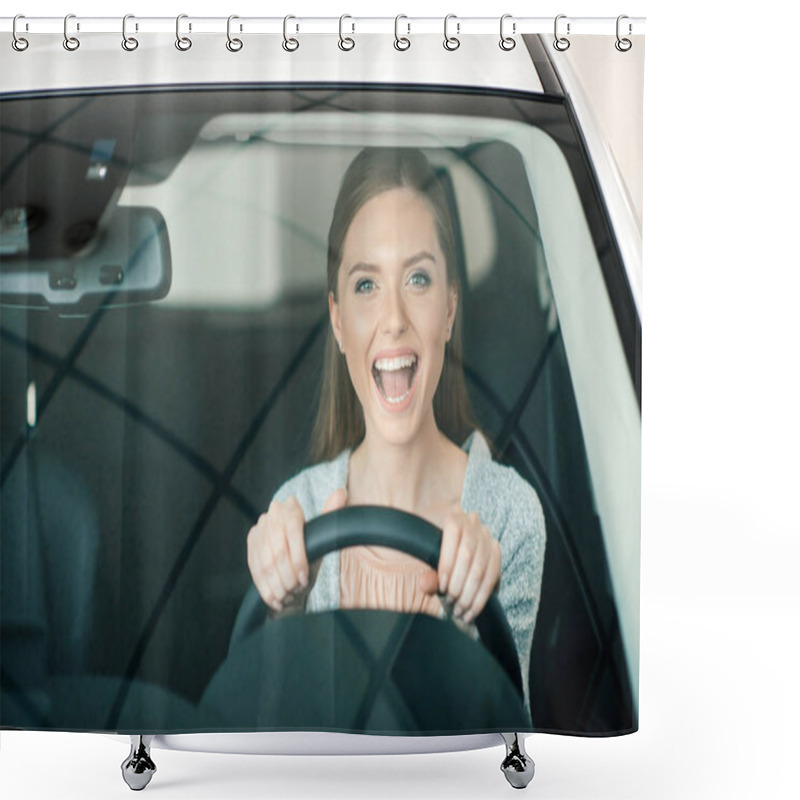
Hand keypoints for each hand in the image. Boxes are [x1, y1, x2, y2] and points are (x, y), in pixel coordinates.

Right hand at [247, 488, 346, 611]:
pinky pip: (255, 569)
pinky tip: (275, 599)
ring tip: (288, 595)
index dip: (299, 558)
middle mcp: (271, 515)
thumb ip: (331, 514)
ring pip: (266, 562)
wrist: (291, 562)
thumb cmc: (311, 550)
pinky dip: (266, 588)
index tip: (305, 577)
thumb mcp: (323, 536)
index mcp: (290, 508)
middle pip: (278, 550)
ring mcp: (258, 529)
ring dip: (277, 584)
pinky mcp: (250, 545)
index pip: (293, 529)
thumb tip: (341, 493)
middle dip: (288, 575)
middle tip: (296, 589)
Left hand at [419, 507, 500, 623]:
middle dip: (458, 583)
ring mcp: (487, 537)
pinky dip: (481, 597)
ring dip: (469, 595)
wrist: (457, 557)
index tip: (442, 587)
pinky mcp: (497, 553)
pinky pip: (492, 577)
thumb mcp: (429, 564)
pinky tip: (472, 611)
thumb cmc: (440, 560)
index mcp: (454, 518)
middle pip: (467, 554)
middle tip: (450, 603)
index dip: (447, 563)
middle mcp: (473, 523)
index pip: (453, 534)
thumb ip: (428, 574)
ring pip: (480, 569)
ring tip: (459, 611)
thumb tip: (425, 584)